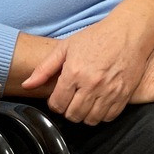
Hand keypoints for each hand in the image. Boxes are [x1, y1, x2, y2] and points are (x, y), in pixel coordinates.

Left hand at [20, 17, 153, 124]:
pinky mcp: (124, 96)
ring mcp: (109, 92)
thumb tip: (26, 85)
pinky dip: (100, 115)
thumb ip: (44, 68)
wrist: (127, 33)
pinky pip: (108, 117)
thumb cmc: (95, 37)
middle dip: (67, 111)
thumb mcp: (65, 47)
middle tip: (69, 101)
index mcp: (74, 72)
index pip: (58, 104)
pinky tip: (97, 104)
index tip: (57, 98)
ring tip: (82, 103)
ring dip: (84, 115)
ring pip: (91, 120)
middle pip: (73, 115)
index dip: (55, 104)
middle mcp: (91, 85)